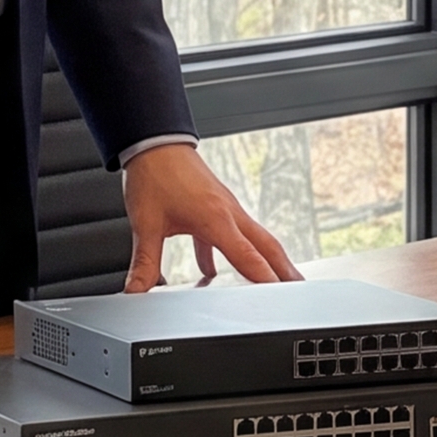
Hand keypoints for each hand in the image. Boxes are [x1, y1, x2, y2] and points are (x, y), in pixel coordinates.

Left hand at [123, 142, 295, 291]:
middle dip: (285, 269)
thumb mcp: (146, 224)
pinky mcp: (216, 204)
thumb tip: (136, 290)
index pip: (248, 257)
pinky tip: (210, 272)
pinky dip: (229, 252)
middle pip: (266, 246)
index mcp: (216, 218)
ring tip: (274, 280)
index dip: (265, 279)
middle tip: (300, 290)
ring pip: (254, 238)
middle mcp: (228, 212)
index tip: (281, 296)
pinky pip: (230, 233)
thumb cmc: (154, 173)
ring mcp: (225, 207)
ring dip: (267, 259)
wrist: (152, 140)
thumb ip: (145, 262)